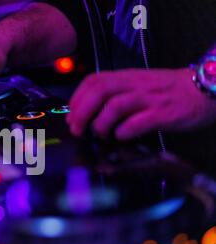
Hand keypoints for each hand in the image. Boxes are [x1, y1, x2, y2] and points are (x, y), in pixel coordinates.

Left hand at [67, 68, 215, 140]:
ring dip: (100, 123)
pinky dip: (123, 132)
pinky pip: (137, 122)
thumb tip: (88, 116)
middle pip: (99, 91)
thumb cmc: (167, 91)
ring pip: (115, 106)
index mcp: (126, 77)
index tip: (70, 116)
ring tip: (100, 135)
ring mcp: (149, 98)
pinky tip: (121, 137)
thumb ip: (116, 95)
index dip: (77, 99)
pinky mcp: (163, 114)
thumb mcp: (138, 85)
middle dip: (81, 112)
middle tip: (77, 130)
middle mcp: (135, 85)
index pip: (93, 80)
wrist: (204, 88)